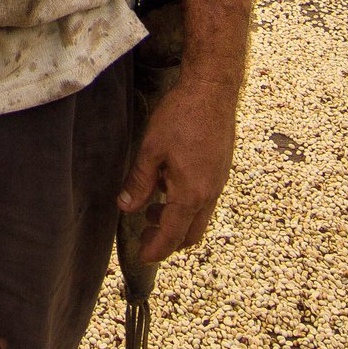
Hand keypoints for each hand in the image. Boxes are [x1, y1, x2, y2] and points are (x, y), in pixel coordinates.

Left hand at [116, 77, 240, 263]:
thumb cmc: (182, 116)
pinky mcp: (221, 170)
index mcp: (191, 193)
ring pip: (199, 217)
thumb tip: (126, 206)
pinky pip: (205, 200)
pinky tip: (169, 186)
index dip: (155, 250)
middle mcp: (209, 193)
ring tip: (152, 209)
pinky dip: (187, 205)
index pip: (172, 235)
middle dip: (168, 242)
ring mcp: (219, 182)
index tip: (142, 257)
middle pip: (191, 234)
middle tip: (145, 238)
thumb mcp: (151, 149)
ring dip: (177, 221)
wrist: (213, 91)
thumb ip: (139, 182)